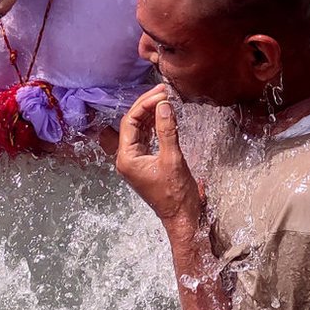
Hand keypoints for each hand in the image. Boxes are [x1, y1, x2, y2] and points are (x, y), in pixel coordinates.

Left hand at [117, 84, 202, 231]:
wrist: (182, 218)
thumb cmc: (176, 195)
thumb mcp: (173, 159)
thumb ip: (167, 130)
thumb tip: (164, 106)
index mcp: (127, 159)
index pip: (130, 122)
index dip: (144, 105)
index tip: (161, 94)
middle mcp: (127, 159)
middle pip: (132, 124)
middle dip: (147, 106)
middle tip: (163, 91)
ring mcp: (135, 161)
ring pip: (139, 130)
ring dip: (151, 114)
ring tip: (165, 99)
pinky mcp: (145, 163)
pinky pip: (146, 138)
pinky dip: (154, 125)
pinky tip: (164, 115)